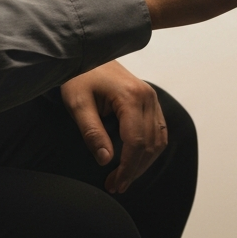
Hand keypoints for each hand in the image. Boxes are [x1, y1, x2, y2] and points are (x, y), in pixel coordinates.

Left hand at [60, 61, 166, 193]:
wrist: (88, 51)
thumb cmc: (79, 75)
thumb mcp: (77, 103)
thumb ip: (91, 131)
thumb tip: (105, 159)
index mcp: (131, 97)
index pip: (136, 141)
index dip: (127, 167)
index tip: (115, 183)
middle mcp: (147, 97)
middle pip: (149, 144)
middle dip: (134, 169)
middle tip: (116, 186)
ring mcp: (152, 98)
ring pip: (158, 139)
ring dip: (144, 162)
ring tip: (125, 178)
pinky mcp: (150, 100)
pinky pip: (159, 130)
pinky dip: (151, 149)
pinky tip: (136, 160)